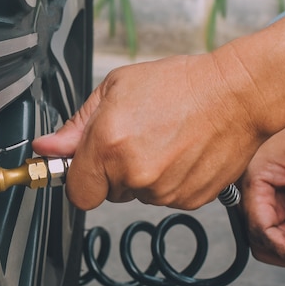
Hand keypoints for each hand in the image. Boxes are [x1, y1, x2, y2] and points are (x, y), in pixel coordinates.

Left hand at [33, 54, 265, 209]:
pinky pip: (165, 197)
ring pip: (138, 195)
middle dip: (114, 171)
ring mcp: (163, 191)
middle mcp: (134, 174)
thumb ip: (77, 126)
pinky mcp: (188, 200)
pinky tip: (181, 152)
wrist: (236, 94)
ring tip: (164, 140)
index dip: (81, 179)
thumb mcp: (116, 89)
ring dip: (144, 175)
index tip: (88, 167)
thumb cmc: (180, 85)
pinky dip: (169, 180)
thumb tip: (47, 148)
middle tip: (136, 138)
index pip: (77, 193)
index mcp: (108, 145)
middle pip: (108, 193)